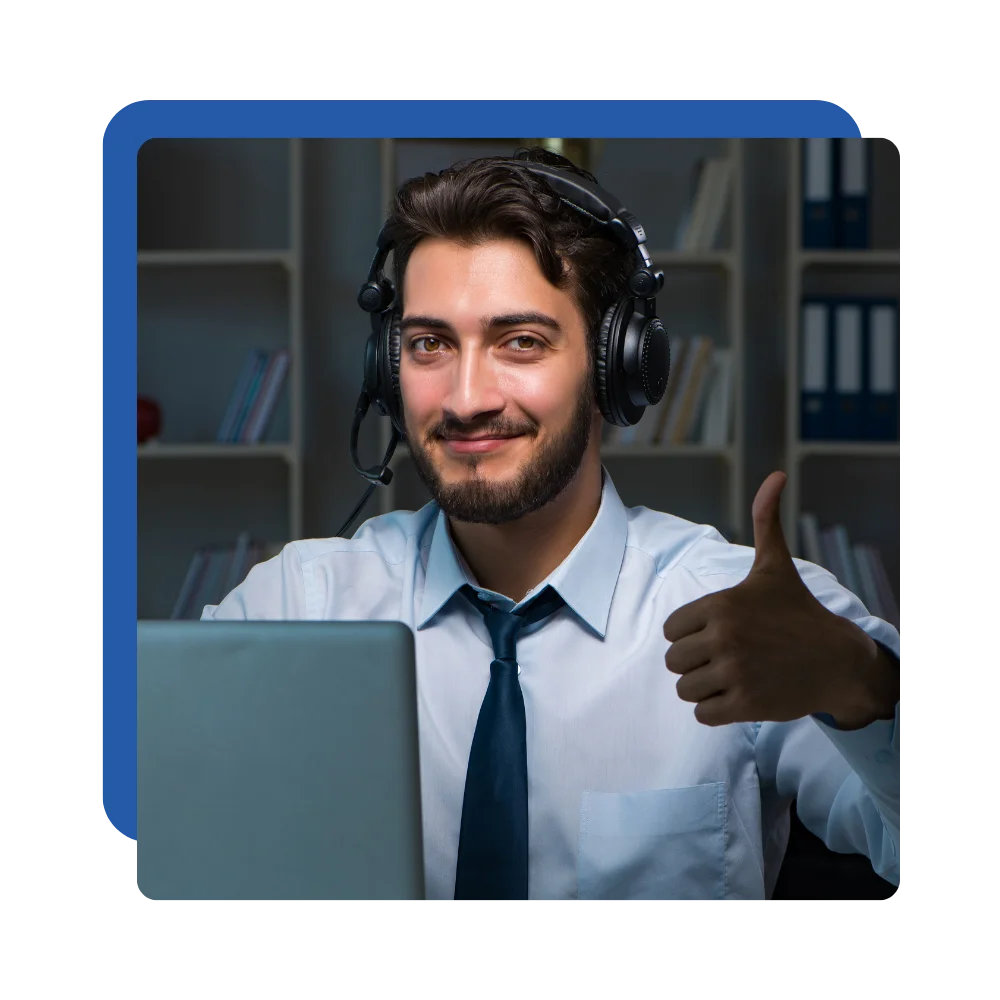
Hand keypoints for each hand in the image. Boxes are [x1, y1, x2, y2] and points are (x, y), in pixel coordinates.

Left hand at [663, 471, 878, 727]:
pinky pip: (702, 713)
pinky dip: (714, 710)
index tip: (718, 632)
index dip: (690, 634)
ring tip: (731, 676)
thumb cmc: (798, 612)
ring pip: (685, 689)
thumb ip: (766, 520)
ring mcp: (734, 673)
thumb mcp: (775, 566)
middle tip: (727, 657)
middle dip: (695, 662)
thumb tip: (775, 475)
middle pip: (674, 661)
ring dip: (703, 688)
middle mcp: (723, 638)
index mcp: (720, 605)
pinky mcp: (745, 706)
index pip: (670, 630)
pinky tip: (738, 696)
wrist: (838, 660)